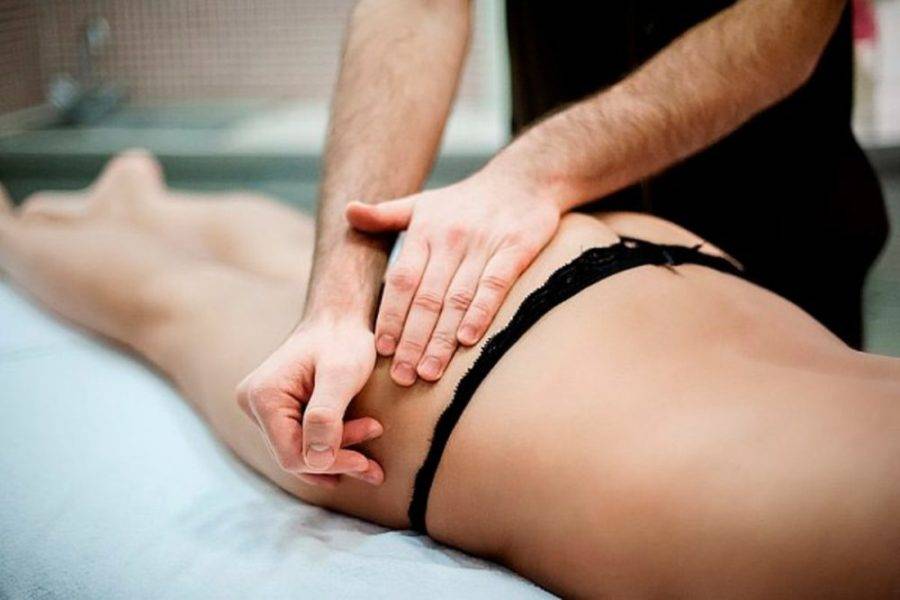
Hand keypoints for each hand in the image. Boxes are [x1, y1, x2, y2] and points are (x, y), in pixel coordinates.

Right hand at [236, 316, 382, 486]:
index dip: (330, 463)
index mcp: (263, 396)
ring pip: (299, 451)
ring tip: (370, 466)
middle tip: (374, 467)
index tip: (365, 461)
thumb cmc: (343, 340)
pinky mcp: (277, 409)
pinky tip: (354, 456)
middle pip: (294, 455)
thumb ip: (327, 416)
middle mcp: (253, 403)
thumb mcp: (342, 375)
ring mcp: (262, 407)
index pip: (291, 454)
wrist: (340, 318)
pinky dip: (329, 449)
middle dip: (337, 461)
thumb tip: (317, 461)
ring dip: (336, 460)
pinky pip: (301, 440)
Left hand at [346, 169, 559, 385]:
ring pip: (457, 298)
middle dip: (412, 340)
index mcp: (425, 230)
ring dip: (442, 339)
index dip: (390, 316)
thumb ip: (385, 215)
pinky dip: (480, 313)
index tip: (381, 350)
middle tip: (402, 377)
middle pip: (427, 297)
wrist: (523, 179)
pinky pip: (495, 285)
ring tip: (429, 372)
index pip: (402, 280)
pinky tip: (467, 341)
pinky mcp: (515, 248)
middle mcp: (450, 238)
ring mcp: (483, 244)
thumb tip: (348, 213)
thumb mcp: (423, 202)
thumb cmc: (466, 201)